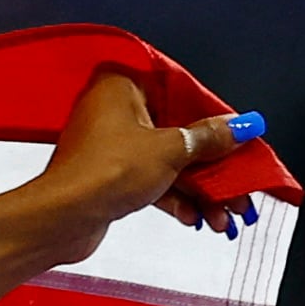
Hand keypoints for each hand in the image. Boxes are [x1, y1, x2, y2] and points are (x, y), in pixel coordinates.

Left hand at [28, 70, 259, 262]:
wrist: (61, 219)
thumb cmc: (107, 171)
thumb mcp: (171, 150)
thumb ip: (211, 137)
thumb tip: (243, 125)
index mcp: (122, 86)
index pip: (183, 94)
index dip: (217, 120)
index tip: (242, 138)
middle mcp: (115, 109)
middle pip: (180, 131)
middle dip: (213, 166)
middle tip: (240, 184)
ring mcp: (111, 143)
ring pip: (170, 159)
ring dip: (200, 188)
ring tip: (224, 214)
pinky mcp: (110, 173)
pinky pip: (154, 178)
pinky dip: (177, 196)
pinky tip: (198, 217)